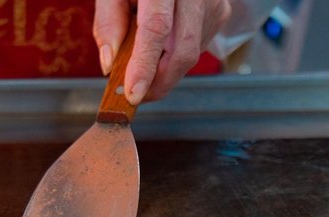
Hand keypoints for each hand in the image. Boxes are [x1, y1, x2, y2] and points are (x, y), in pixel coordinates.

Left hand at [94, 0, 230, 104]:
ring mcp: (212, 3)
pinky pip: (197, 48)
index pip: (156, 28)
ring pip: (190, 54)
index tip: (134, 93)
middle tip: (136, 95)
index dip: (144, 65)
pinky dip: (175, 58)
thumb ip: (108, 23)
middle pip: (182, 50)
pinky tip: (164, 44)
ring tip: (145, 56)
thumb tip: (110, 65)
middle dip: (158, 83)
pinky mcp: (220, 13)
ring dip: (164, 70)